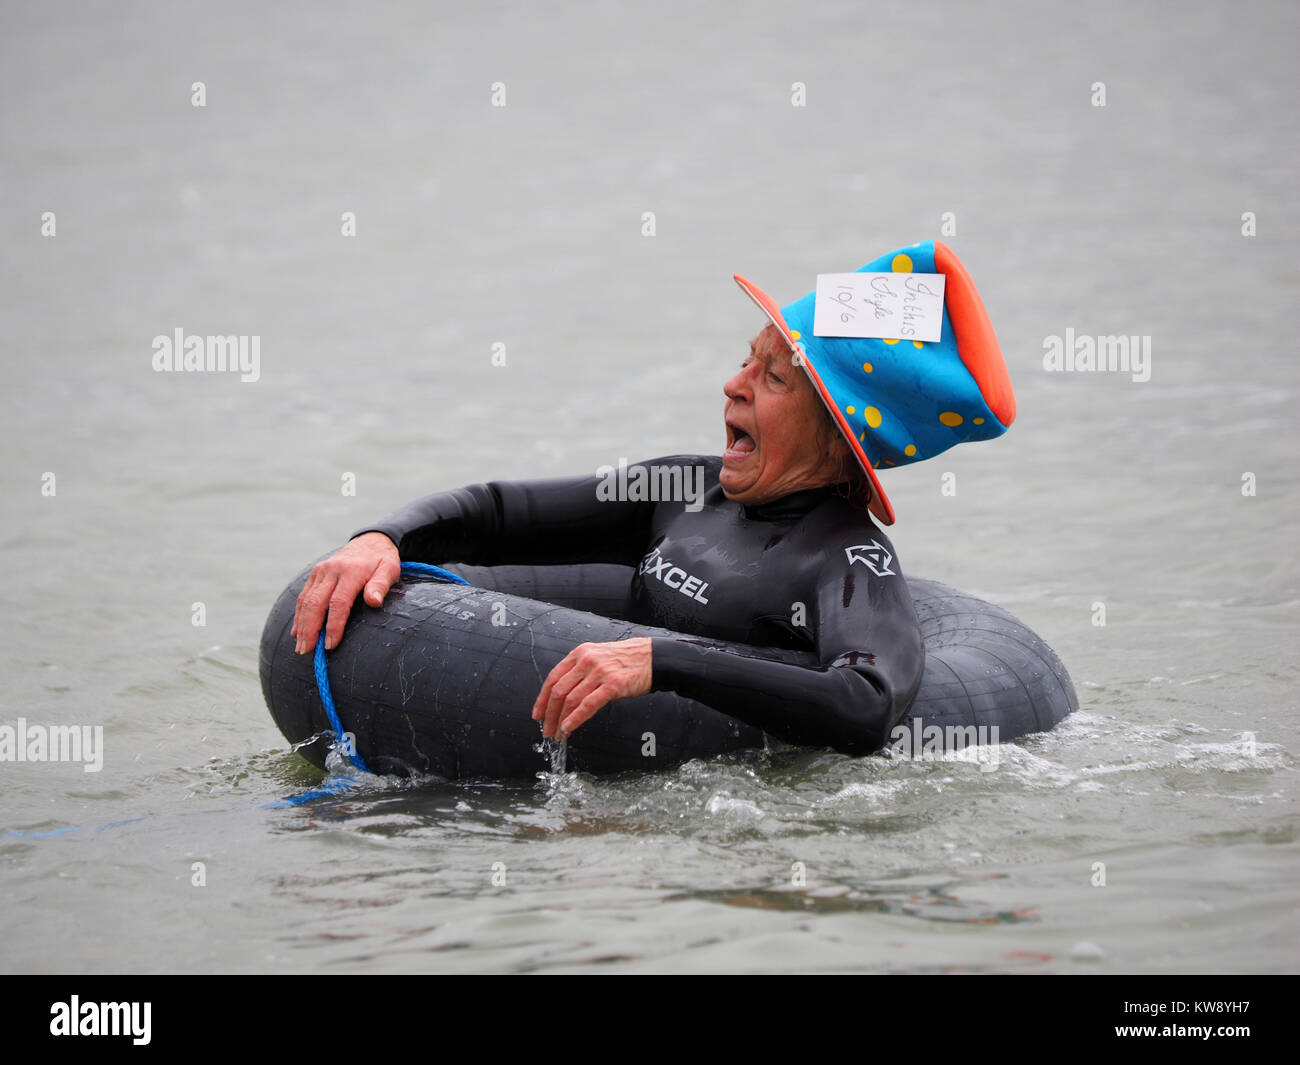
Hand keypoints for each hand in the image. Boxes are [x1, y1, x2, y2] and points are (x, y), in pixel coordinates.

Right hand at [291, 532, 400, 653]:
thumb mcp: (389, 570)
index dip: (333, 625)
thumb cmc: (382, 560)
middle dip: (310, 629)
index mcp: (351, 571)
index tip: (331, 645)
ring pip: (305, 600)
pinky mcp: (315, 573)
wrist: (370, 541)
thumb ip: (381, 585)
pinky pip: (303, 596)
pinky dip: (299, 615)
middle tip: (306, 651)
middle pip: (315, 603)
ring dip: (301, 625)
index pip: (338, 603)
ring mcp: (321, 571)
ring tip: (300, 647)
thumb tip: (374, 602)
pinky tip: (297, 631)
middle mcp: (332, 570)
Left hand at [532, 638, 652, 738]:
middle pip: (559, 691)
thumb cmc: (627, 660)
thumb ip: (581, 670)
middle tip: (546, 729)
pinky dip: (575, 719)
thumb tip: (564, 695)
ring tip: (558, 733)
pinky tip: (569, 728)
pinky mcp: (612, 685)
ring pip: (571, 699)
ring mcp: (599, 672)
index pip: (553, 678)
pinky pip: (588, 705)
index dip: (542, 699)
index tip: (538, 714)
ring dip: (561, 720)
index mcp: (580, 653)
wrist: (653, 658)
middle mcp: (586, 660)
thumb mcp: (598, 656)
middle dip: (549, 714)